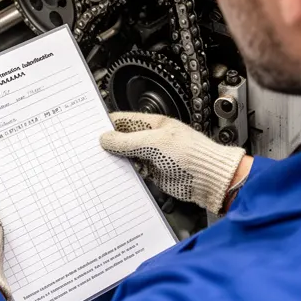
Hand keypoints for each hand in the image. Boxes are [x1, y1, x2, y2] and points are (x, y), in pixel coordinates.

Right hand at [100, 112, 248, 213]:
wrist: (209, 179)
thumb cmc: (192, 155)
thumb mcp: (154, 143)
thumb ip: (128, 141)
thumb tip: (106, 138)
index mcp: (154, 125)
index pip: (124, 120)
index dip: (107, 124)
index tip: (91, 131)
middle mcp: (153, 140)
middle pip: (124, 140)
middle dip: (110, 144)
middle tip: (93, 150)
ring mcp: (153, 157)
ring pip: (128, 157)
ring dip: (117, 161)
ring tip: (101, 163)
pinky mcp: (155, 173)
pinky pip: (135, 172)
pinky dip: (126, 174)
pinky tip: (117, 175)